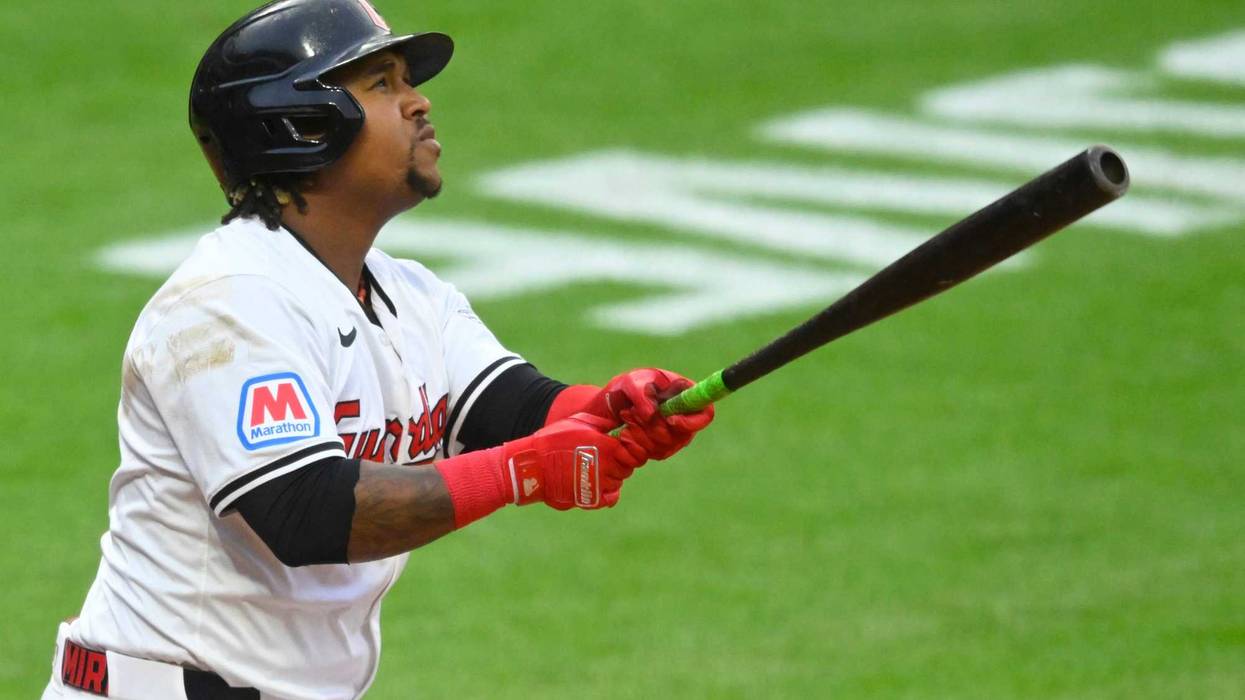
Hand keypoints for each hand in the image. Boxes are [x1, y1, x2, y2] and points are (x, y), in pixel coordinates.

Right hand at [503, 413, 647, 509]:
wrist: (533, 464)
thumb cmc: (554, 439)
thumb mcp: (580, 422)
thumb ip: (603, 423)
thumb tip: (621, 419)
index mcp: (607, 446)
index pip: (634, 452)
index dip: (628, 451)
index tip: (619, 449)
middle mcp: (607, 466)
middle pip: (627, 468)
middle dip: (620, 464)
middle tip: (606, 460)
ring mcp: (598, 484)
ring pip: (618, 482)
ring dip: (612, 478)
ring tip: (597, 470)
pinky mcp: (590, 498)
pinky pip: (610, 498)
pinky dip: (608, 494)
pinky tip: (598, 485)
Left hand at [585, 368, 714, 459]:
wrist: (607, 407)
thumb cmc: (626, 388)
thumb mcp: (632, 382)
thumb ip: (642, 394)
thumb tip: (652, 414)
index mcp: (685, 395)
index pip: (705, 414)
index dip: (690, 422)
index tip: (670, 420)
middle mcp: (683, 418)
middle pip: (682, 436)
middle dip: (654, 427)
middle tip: (632, 413)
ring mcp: (671, 435)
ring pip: (665, 447)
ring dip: (641, 434)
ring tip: (626, 418)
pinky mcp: (658, 448)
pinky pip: (651, 454)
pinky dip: (635, 444)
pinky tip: (624, 431)